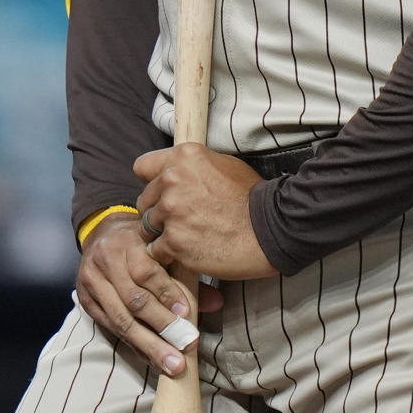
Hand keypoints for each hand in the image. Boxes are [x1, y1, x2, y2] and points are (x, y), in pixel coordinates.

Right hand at [75, 212, 223, 378]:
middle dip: (161, 326)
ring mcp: (92, 282)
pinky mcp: (86, 301)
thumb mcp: (163, 247)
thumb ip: (187, 274)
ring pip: (121, 319)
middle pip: (133, 299)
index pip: (146, 271)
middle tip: (185, 346)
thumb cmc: (141, 242)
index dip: (167, 293)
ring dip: (148, 345)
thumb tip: (217, 302)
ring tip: (171, 364)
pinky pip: (111, 328)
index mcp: (128, 241)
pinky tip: (152, 359)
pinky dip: (134, 345)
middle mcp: (106, 260)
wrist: (102, 234)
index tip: (187, 313)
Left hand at [134, 143, 277, 279]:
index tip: (162, 193)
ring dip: (161, 235)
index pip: (142, 167)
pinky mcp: (174, 242)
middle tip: (181, 221)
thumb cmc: (251, 198)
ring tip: (186, 238)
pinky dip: (168, 255)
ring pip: (147, 227)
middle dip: (158, 211)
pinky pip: (155, 251)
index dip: (152, 182)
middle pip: (144, 200)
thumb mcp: (224, 164)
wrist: (270, 229)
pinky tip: (187, 252)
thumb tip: (177, 171)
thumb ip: (192, 166)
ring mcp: (171, 211)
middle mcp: (172, 179)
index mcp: (184, 156)